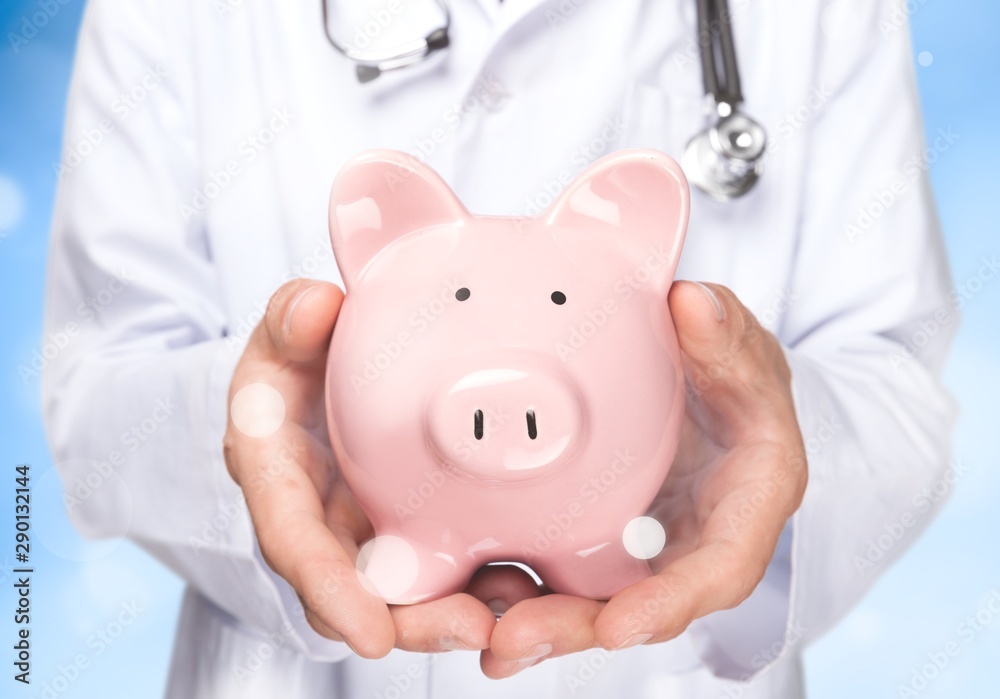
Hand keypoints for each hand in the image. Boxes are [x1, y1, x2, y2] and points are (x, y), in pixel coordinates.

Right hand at [223, 279, 499, 656]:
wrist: (317, 376)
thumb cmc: (293, 358)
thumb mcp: (282, 332)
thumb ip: (290, 318)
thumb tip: (315, 307)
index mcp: (278, 477)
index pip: (294, 542)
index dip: (329, 591)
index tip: (369, 634)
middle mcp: (322, 521)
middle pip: (360, 593)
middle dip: (413, 621)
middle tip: (472, 627)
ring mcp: (369, 529)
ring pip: (410, 591)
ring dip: (461, 610)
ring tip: (519, 612)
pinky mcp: (412, 525)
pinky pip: (445, 564)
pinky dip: (484, 579)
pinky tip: (531, 580)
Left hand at [479, 281, 808, 677]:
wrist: (711, 382)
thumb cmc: (735, 370)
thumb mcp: (740, 347)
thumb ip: (724, 335)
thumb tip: (695, 305)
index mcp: (744, 506)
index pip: (716, 570)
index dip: (669, 603)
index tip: (618, 625)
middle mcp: (691, 543)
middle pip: (641, 606)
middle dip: (579, 628)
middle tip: (513, 642)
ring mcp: (643, 544)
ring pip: (594, 600)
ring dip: (540, 623)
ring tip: (484, 638)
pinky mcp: (601, 536)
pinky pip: (563, 572)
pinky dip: (523, 590)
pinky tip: (471, 601)